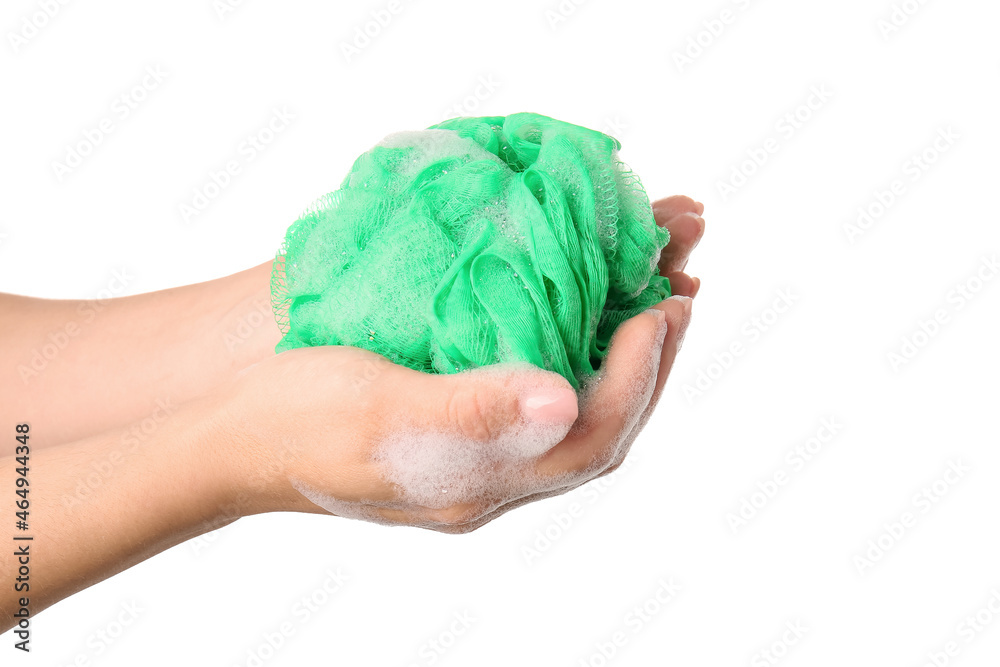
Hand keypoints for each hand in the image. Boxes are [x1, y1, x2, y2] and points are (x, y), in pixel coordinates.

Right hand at [221, 195, 704, 531]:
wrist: (228, 437)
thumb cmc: (291, 418)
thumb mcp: (377, 406)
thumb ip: (473, 407)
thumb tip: (564, 401)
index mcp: (475, 482)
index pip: (587, 438)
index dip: (636, 377)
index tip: (659, 309)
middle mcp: (488, 478)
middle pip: (596, 432)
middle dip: (647, 368)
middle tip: (678, 294)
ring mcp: (474, 458)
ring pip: (574, 415)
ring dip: (619, 361)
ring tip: (651, 298)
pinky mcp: (457, 428)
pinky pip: (541, 399)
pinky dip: (575, 356)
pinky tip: (583, 318)